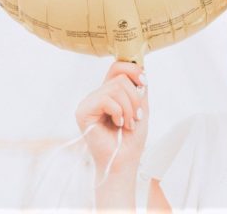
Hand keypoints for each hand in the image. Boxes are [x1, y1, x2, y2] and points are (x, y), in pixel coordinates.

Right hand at [75, 61, 148, 175]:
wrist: (125, 159)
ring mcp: (89, 102)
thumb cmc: (132, 137)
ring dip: (129, 108)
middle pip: (120, 77)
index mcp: (110, 92)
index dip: (133, 70)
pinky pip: (106, 99)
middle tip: (135, 117)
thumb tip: (141, 67)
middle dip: (135, 98)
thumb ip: (139, 87)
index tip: (144, 83)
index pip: (117, 67)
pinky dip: (118, 112)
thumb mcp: (141, 106)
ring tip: (128, 124)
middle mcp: (97, 94)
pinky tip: (117, 124)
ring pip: (116, 88)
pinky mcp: (83, 111)